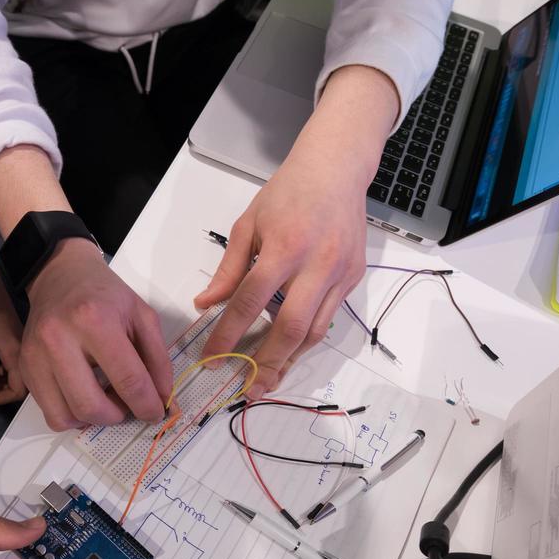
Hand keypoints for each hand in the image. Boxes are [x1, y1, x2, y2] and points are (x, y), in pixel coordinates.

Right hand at [22, 239, 173, 428]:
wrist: (61, 276)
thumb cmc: (105, 295)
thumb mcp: (141, 316)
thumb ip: (158, 360)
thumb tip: (164, 401)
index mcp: (94, 320)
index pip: (127, 379)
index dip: (147, 405)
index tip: (155, 413)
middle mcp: (58, 339)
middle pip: (91, 406)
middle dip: (117, 416)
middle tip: (127, 405)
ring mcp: (36, 355)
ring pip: (66, 416)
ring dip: (93, 419)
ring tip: (105, 400)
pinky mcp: (25, 367)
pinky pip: (50, 413)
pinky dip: (72, 415)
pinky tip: (84, 396)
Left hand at [197, 65, 397, 397]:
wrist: (337, 170)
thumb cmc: (287, 194)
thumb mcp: (249, 225)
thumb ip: (229, 270)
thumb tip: (205, 304)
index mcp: (285, 248)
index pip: (250, 302)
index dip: (228, 335)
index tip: (211, 359)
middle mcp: (316, 264)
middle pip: (291, 328)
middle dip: (268, 363)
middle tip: (249, 387)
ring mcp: (340, 274)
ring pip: (315, 331)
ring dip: (291, 359)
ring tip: (270, 379)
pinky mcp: (353, 278)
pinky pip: (328, 318)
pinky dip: (307, 338)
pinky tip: (290, 350)